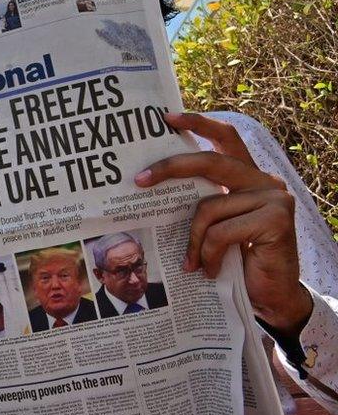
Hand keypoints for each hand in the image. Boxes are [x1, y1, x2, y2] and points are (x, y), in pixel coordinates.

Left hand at [134, 113, 311, 336]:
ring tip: (194, 262)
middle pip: (209, 162)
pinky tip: (212, 270)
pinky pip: (221, 232)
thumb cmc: (237, 260)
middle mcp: (263, 180)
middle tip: (139, 179)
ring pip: (208, 207)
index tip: (166, 118)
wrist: (270, 297)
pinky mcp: (276, 220)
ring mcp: (273, 198)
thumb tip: (153, 184)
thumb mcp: (216, 224)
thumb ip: (201, 201)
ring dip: (194, 239)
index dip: (198, 124)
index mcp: (247, 177)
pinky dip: (209, 253)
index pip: (225, 138)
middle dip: (170, 167)